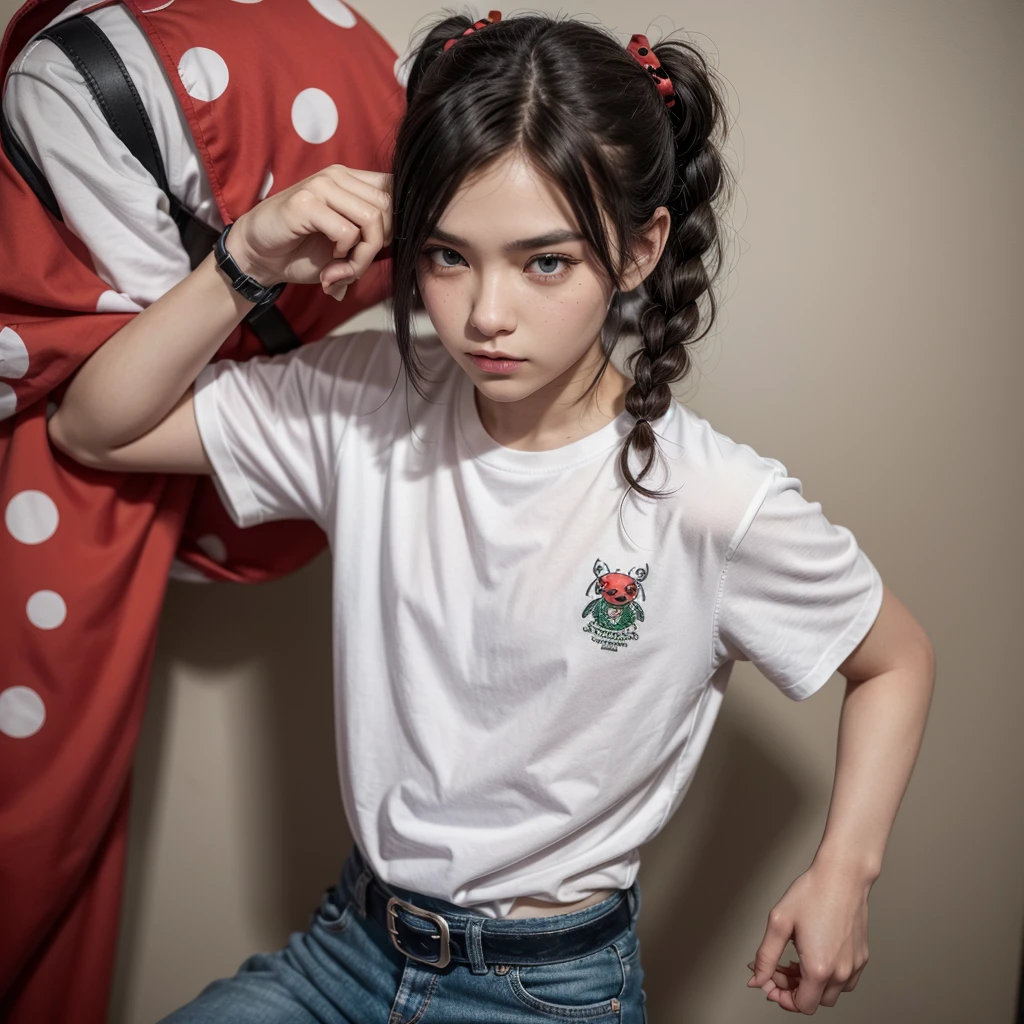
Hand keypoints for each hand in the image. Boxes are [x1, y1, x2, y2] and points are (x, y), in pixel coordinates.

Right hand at [226, 165, 391, 300]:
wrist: (259, 256)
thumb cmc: (303, 251)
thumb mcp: (347, 246)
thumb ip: (372, 239)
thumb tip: (405, 246)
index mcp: (351, 181)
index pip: (394, 192)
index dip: (395, 227)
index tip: (375, 251)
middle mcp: (338, 176)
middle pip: (388, 209)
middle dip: (378, 249)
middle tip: (355, 269)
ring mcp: (321, 186)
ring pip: (372, 221)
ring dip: (362, 257)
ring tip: (342, 272)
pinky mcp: (305, 203)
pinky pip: (347, 232)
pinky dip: (345, 258)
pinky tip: (328, 266)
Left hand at [746, 862, 871, 1012]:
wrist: (842, 876)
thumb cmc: (812, 893)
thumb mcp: (779, 922)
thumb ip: (766, 957)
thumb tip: (756, 979)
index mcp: (819, 968)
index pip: (802, 1006)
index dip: (782, 998)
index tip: (770, 982)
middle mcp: (841, 972)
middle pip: (815, 1002)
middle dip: (793, 990)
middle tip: (779, 968)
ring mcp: (854, 965)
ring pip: (831, 993)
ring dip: (811, 984)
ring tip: (795, 960)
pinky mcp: (862, 956)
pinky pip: (845, 980)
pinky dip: (828, 976)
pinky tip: (814, 954)